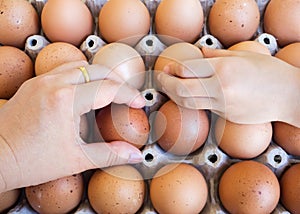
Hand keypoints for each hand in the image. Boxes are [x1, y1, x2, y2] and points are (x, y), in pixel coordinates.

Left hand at [0, 60, 145, 191]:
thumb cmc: (30, 161)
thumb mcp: (77, 159)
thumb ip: (111, 154)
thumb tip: (135, 154)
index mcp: (66, 100)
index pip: (108, 88)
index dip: (129, 95)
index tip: (138, 102)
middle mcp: (53, 84)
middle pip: (96, 70)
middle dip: (116, 81)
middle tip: (126, 96)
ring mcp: (41, 81)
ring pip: (79, 66)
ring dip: (98, 75)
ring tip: (107, 92)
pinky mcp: (33, 84)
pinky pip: (63, 71)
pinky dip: (79, 76)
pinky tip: (83, 92)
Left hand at [157, 47, 299, 126]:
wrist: (290, 96)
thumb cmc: (271, 72)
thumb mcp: (244, 56)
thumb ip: (217, 55)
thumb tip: (198, 53)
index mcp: (224, 69)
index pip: (187, 70)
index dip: (173, 69)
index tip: (167, 67)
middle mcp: (221, 89)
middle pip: (181, 89)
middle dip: (166, 84)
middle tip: (160, 78)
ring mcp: (223, 105)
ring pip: (189, 103)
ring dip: (175, 95)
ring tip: (170, 88)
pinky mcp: (226, 116)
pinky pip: (205, 108)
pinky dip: (194, 101)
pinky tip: (192, 94)